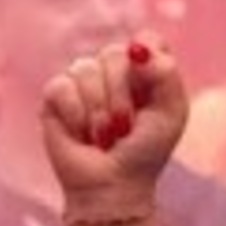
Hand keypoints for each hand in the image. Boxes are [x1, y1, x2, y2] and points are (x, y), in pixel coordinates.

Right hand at [39, 37, 188, 213]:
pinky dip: (75, 116)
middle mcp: (112, 70)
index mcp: (144, 70)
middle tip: (124, 127)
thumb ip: (166, 74)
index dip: (146, 60)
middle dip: (122, 97)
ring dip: (98, 112)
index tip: (149, 90)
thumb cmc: (144, 152)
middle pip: (114, 53)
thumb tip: (137, 48)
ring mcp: (82, 81)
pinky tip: (81, 135)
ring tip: (103, 136)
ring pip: (85, 68)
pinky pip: (61, 86)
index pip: (145, 39)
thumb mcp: (171, 113)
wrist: (112, 186)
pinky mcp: (55, 96)